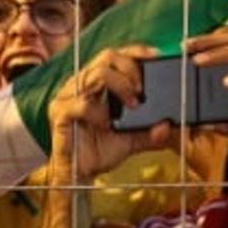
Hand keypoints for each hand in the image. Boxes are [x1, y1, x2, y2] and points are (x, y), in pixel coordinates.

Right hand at [46, 47, 173, 183]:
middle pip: (107, 56)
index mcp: (96, 83)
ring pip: (96, 74)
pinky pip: (81, 103)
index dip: (136, 51)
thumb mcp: (133, 140)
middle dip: (130, 68)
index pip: (115, 56)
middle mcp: (80, 84)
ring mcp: (68, 96)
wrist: (80, 175)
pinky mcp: (60, 113)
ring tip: (132, 104)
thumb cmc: (100, 151)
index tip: (157, 57)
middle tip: (142, 89)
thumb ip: (151, 132)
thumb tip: (168, 126)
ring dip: (120, 85)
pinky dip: (98, 112)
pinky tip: (106, 124)